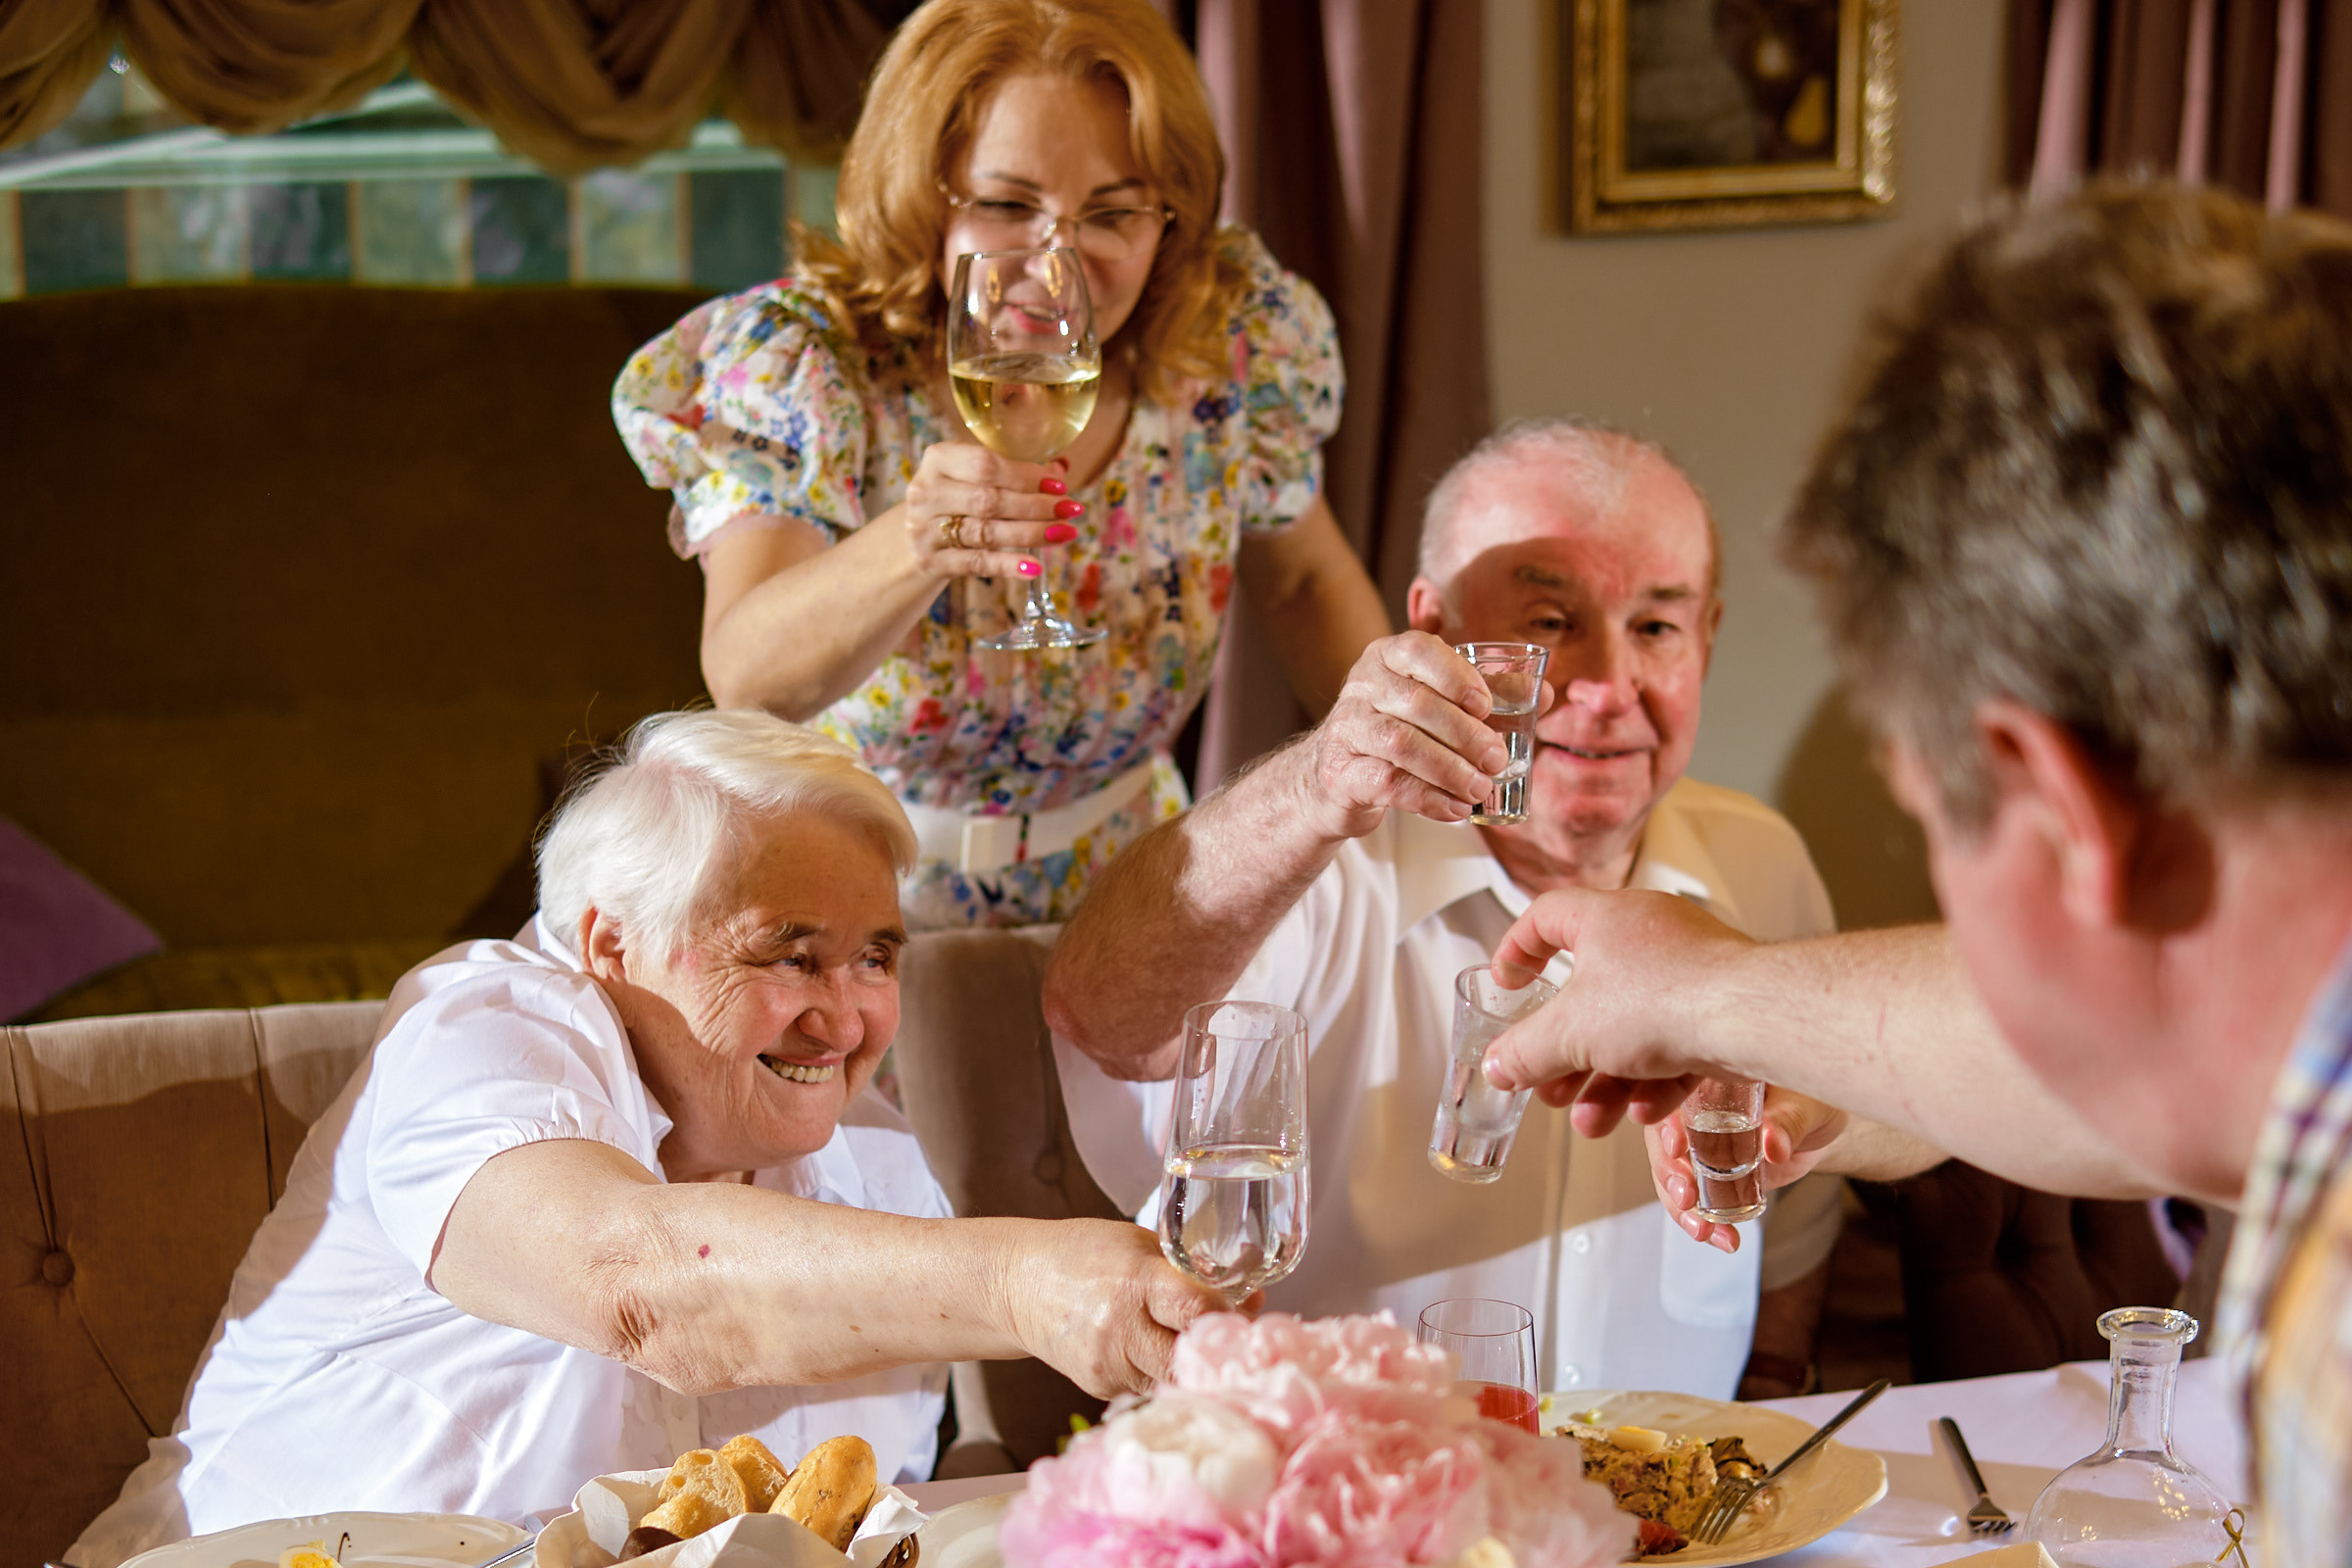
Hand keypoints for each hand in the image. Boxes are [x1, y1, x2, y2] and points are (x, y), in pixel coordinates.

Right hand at [902, 441, 1084, 579]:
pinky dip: (1008, 565)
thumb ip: (1014, 470)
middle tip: (1070, 510)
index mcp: (938, 459)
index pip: (986, 465)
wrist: (915, 538)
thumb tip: (1062, 468)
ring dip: (1031, 534)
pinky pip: (976, 563)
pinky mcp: (931, 560)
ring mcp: (925, 529)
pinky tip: (1034, 566)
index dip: (1026, 475)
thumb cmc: (956, 499)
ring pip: (987, 532)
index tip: (1059, 485)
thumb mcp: (974, 477)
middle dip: (1036, 506)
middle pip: (989, 500)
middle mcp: (927, 492)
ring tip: (1064, 533)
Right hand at [999, 1219, 1229, 1396]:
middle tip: (1229, 1337)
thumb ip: (1188, 1272)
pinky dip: (1161, 1371)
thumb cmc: (1080, 1254)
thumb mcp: (1137, 1243)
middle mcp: (1120, 1328)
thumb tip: (1249, 1300)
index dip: (1229, 1313)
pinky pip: (1148, 1386)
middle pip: (1191, 1357)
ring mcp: (1108, 1364)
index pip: (1198, 1310)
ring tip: (1194, 1342)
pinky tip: (1156, 1350)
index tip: (1242, 1310)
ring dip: (1191, 1365)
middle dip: (1215, 1349)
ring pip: (1174, 1379)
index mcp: (1134, 1281)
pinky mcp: (1099, 1387)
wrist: (1015, 1284)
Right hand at [1296, 632, 1554, 838]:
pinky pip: (1388, 784)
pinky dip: (1428, 798)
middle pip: (1417, 703)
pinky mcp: (1341, 773)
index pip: (1419, 650)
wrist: (1336, 775)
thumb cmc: (1398, 729)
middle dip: (1465, 734)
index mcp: (1387, 657)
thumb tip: (1544, 694)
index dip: (1456, 676)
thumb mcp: (1436, 703)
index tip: (1486, 706)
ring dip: (1450, 769)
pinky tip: (1455, 808)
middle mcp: (1362, 685)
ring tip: (1481, 788)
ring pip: (1402, 744)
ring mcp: (1347, 729)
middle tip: (1496, 760)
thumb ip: (1488, 695)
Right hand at [1480, 887, 1756, 1133]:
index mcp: (1604, 918)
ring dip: (1605, 1077)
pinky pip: (1675, 1041)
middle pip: (1590, 991)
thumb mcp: (1571, 1033)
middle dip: (1565, 1049)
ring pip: (1633, 1026)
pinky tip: (1642, 1111)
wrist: (1752, 1017)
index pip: (1546, 917)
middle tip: (1548, 1080)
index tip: (1508, 983)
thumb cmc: (1664, 998)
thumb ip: (1526, 1052)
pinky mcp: (1720, 1005)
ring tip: (1590, 1119)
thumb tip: (1497, 1066)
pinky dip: (1653, 1077)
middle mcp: (1649, 935)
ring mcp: (1689, 969)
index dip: (1518, 950)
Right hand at [1644, 1087, 1847, 1253]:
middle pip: (1661, 1141)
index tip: (1676, 1147)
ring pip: (1672, 1177)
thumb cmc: (1811, 1100)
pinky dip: (1706, 1223)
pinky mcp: (1708, 1176)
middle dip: (1668, 1173)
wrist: (1818, 1129)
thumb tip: (1773, 1143)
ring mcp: (1696, 1147)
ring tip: (1703, 1230)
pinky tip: (1725, 1239)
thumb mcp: (1807, 1105)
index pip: (1670, 1097)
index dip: (1667, 1123)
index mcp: (1705, 1081)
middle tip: (1686, 1196)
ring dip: (1681, 1208)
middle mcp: (1691, 1112)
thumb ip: (1790, 1121)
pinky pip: (1696, 1200)